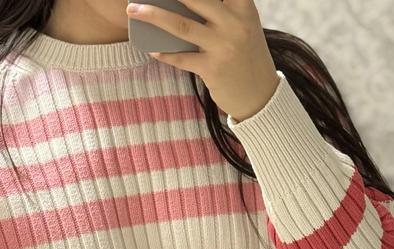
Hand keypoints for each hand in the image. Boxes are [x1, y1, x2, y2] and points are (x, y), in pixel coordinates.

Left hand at [125, 0, 280, 121]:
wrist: (261, 95)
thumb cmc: (246, 56)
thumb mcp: (242, 26)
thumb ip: (221, 11)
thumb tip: (182, 4)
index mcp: (243, 7)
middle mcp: (234, 23)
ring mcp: (224, 47)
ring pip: (181, 25)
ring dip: (153, 15)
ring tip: (133, 10)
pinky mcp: (213, 69)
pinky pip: (182, 58)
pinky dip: (165, 53)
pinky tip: (152, 49)